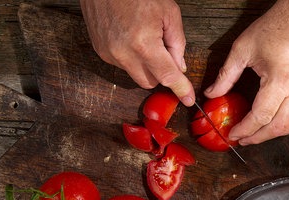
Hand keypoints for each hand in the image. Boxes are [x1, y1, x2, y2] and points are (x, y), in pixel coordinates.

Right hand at [80, 0, 194, 105]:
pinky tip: (132, 36)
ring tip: (144, 36)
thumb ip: (177, 43)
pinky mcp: (100, 51)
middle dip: (161, 72)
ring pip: (136, 74)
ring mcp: (109, 54)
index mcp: (143, 44)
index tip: (188, 99)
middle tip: (165, 49)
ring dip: (145, 64)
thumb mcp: (168, 12)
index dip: (180, 89)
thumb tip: (179, 66)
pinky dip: (131, 57)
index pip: (166, 76)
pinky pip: (122, 65)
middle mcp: (123, 54)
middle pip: (150, 82)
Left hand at [204, 0, 288, 144]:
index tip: (234, 133)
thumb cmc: (275, 28)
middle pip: (280, 127)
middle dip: (260, 137)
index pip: (262, 116)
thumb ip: (226, 75)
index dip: (246, 129)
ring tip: (258, 133)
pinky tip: (275, 122)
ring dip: (276, 134)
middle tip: (244, 140)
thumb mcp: (242, 49)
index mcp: (281, 79)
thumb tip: (211, 94)